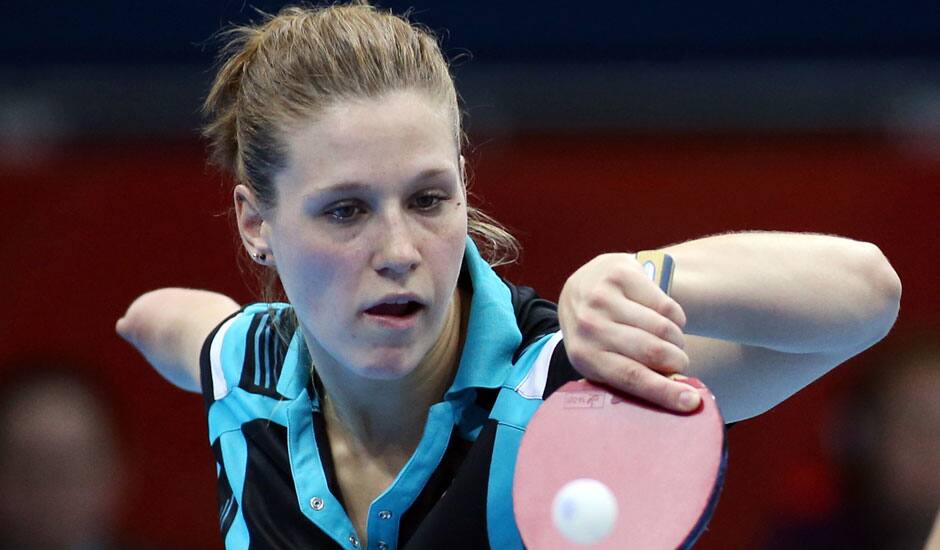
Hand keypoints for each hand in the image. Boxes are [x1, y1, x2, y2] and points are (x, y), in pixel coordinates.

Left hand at [558, 253, 699, 411]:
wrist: (582, 284)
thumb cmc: (598, 333)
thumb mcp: (600, 358)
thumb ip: (627, 378)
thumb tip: (675, 398)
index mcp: (583, 355)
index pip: (630, 376)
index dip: (665, 392)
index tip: (692, 401)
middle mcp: (589, 325)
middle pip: (652, 352)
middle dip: (677, 362)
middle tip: (680, 363)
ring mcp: (602, 297)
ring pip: (662, 328)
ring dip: (677, 340)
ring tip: (672, 342)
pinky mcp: (619, 274)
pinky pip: (665, 305)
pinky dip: (675, 318)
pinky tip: (667, 320)